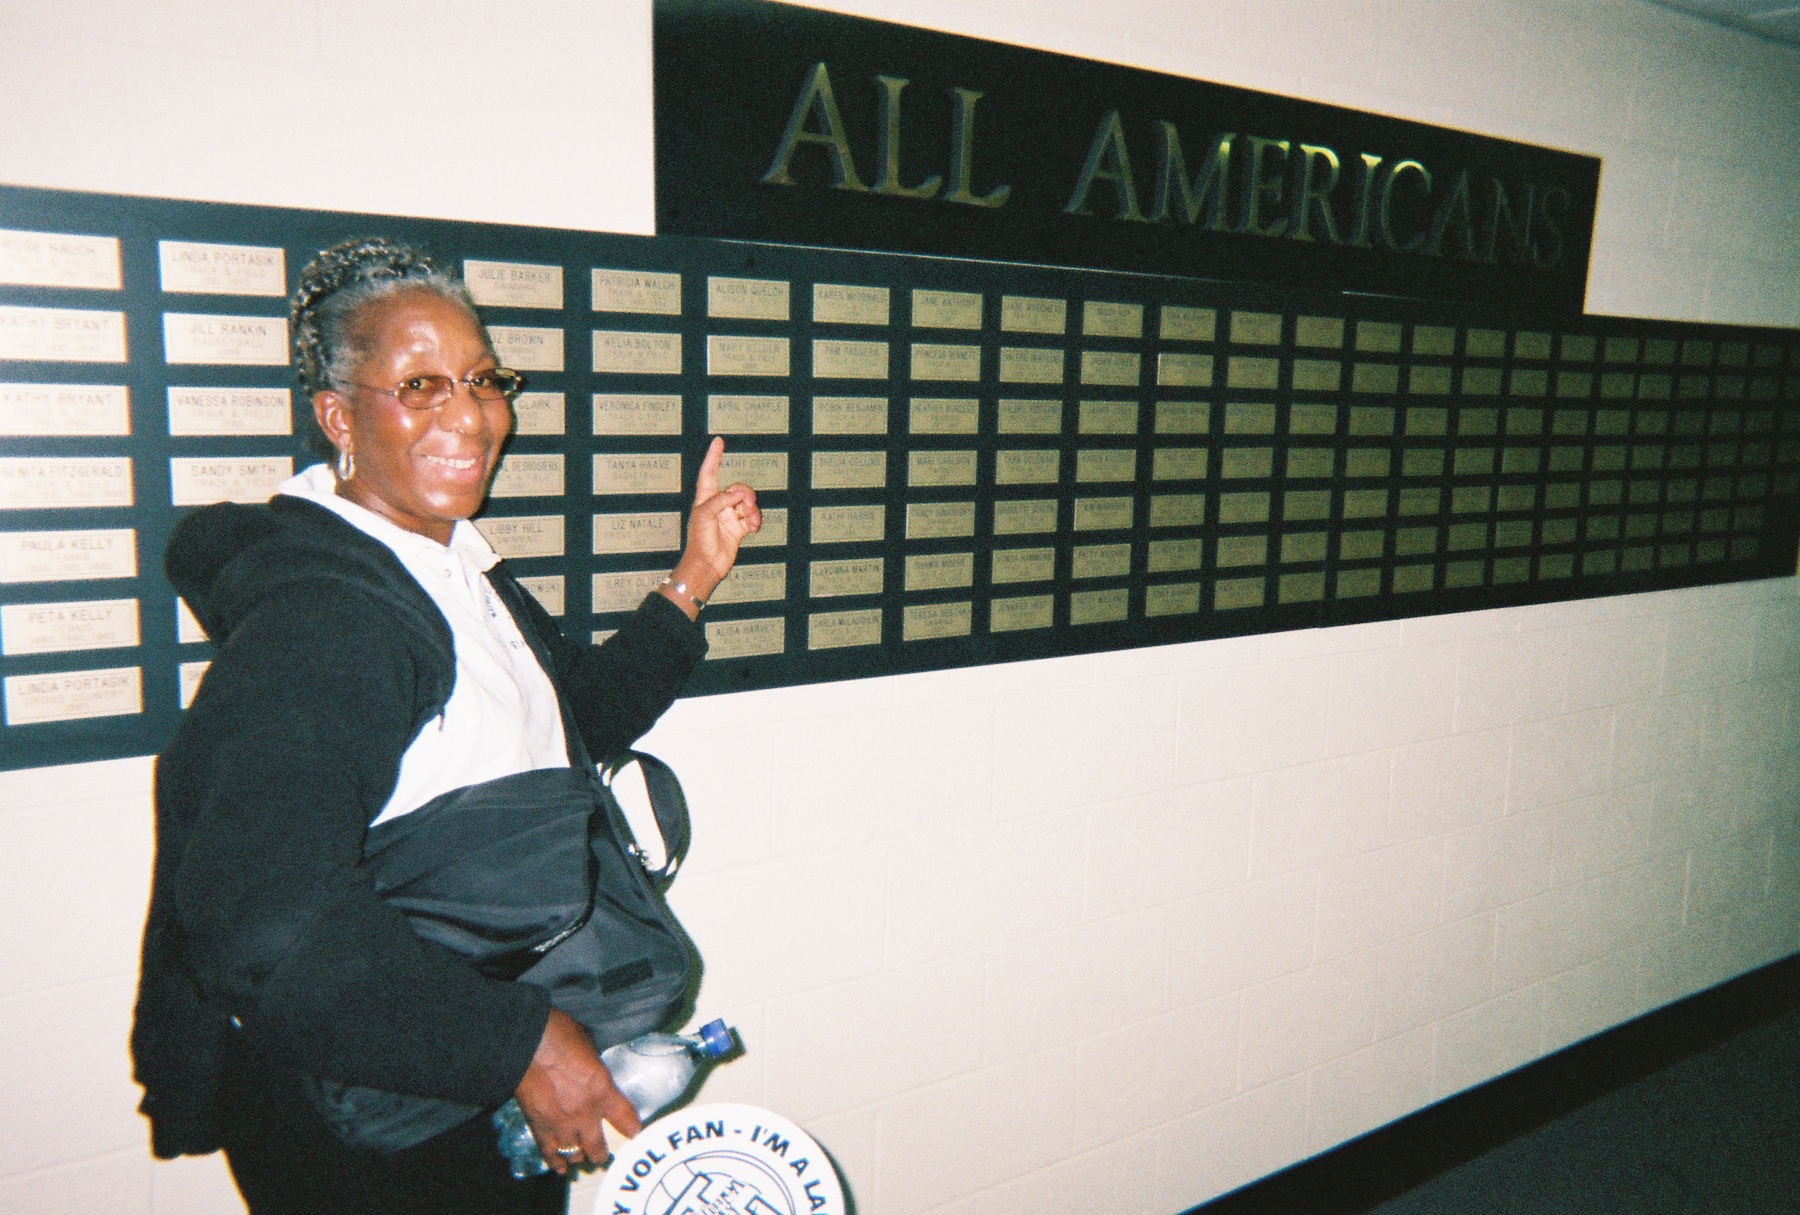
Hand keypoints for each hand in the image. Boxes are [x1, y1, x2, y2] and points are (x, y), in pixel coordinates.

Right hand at [513, 1009, 641, 1174]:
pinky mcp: (538, 1125)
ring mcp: (560, 1123)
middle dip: (602, 1152)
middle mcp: (584, 1113)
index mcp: (602, 1090)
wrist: (526, 1041)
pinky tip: (560, 1167)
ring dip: (579, 1156)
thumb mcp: (590, 1047)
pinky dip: (555, 1162)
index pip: (626, 1120)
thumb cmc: (559, 1035)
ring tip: (581, 1156)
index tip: (633, 1131)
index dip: (631, 1128)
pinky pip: (549, 1152)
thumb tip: (593, 1072)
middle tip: (603, 1152)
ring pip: (574, 1153)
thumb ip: (595, 1069)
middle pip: (598, 1147)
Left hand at [660, 436, 760, 620]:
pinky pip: (752, 518)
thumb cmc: (699, 540)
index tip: (719, 441)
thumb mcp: (705, 515)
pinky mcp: (739, 529)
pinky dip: (755, 521)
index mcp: (705, 498)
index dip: (714, 457)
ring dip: (752, 510)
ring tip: (751, 522)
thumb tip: (738, 494)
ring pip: (747, 504)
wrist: (707, 565)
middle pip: (737, 489)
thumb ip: (721, 500)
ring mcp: (729, 516)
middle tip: (746, 504)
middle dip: (745, 494)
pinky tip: (753, 529)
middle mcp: (718, 505)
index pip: (709, 472)